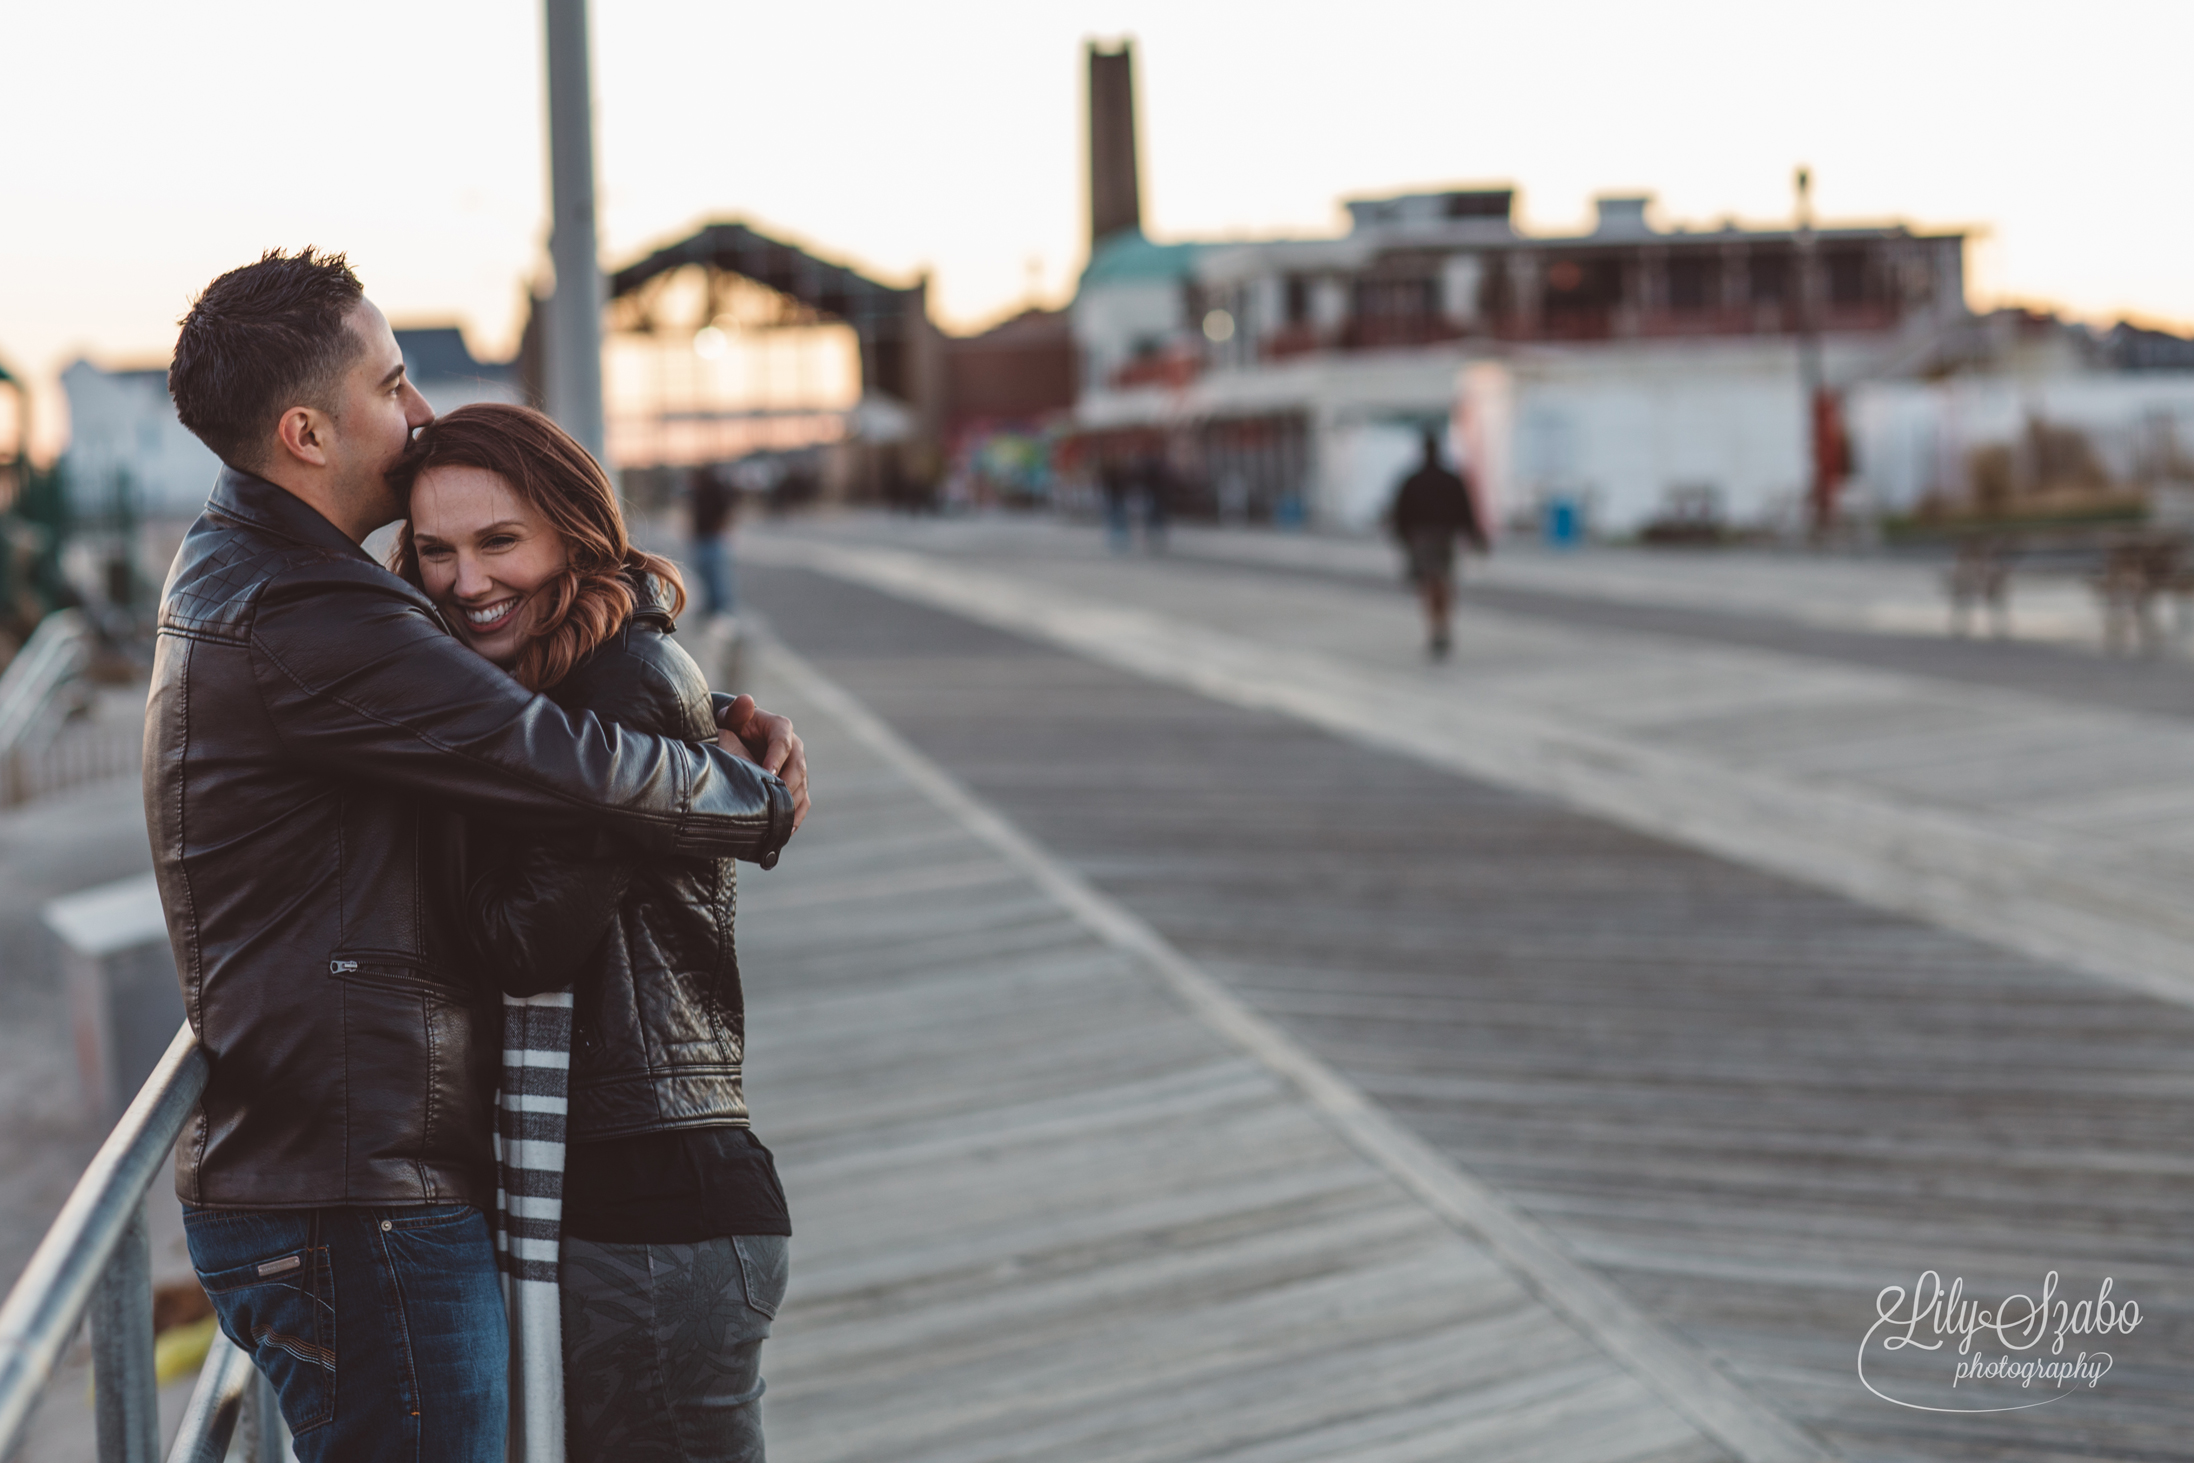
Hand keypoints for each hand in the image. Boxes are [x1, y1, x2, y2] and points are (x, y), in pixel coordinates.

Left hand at [716, 695, 808, 831]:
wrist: (734, 741)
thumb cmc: (730, 729)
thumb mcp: (729, 718)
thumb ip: (736, 712)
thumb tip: (746, 701)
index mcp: (780, 728)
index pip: (782, 744)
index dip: (776, 759)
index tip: (765, 775)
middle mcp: (794, 747)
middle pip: (797, 768)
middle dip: (786, 786)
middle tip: (773, 803)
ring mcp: (797, 767)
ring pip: (802, 787)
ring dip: (792, 805)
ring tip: (780, 822)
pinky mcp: (797, 784)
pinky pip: (803, 801)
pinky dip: (797, 816)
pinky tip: (786, 831)